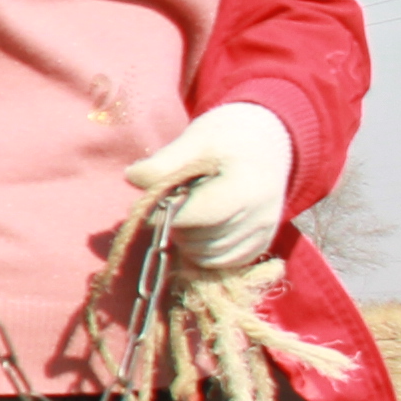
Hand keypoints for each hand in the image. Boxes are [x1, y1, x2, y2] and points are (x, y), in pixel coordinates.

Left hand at [122, 101, 295, 275]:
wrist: (268, 143)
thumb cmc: (228, 137)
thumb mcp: (195, 139)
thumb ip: (164, 161)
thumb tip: (132, 177)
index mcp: (245, 188)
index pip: (195, 216)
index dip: (164, 213)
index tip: (149, 202)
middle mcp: (259, 217)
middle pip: (199, 239)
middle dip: (175, 225)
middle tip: (173, 201)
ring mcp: (263, 234)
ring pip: (207, 256)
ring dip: (187, 240)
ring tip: (189, 211)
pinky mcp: (262, 244)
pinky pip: (223, 262)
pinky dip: (204, 251)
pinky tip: (200, 226)